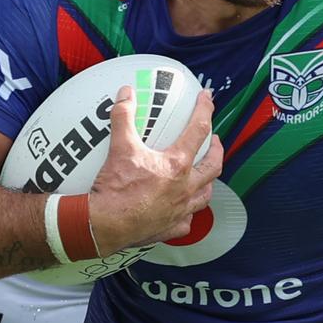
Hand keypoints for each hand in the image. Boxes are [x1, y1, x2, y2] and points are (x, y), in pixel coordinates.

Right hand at [86, 86, 222, 255]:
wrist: (105, 225)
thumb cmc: (115, 190)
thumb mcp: (120, 147)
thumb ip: (124, 117)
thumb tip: (126, 94)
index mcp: (176, 165)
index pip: (198, 131)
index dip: (205, 111)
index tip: (207, 99)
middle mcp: (185, 188)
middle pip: (212, 166)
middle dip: (217, 151)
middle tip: (215, 142)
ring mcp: (180, 210)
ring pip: (205, 196)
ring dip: (207, 183)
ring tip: (204, 175)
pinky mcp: (170, 228)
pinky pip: (186, 221)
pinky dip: (187, 214)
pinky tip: (182, 211)